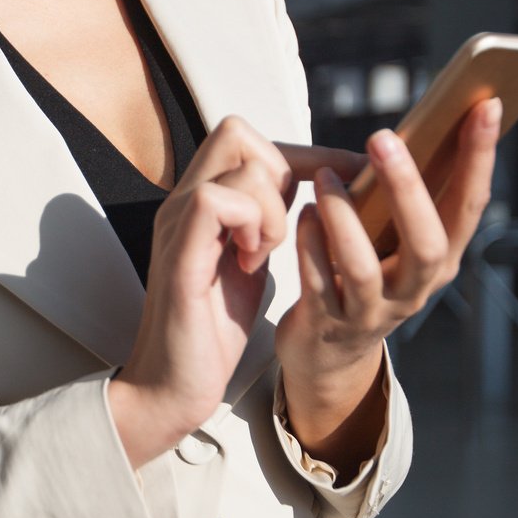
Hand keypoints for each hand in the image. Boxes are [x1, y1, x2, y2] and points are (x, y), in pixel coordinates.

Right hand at [108, 116, 362, 469]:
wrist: (170, 387)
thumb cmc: (210, 331)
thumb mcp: (249, 261)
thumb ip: (265, 222)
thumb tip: (312, 192)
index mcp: (201, 202)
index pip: (248, 139)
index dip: (304, 153)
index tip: (347, 178)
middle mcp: (183, 202)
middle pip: (237, 131)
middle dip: (284, 170)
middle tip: (289, 226)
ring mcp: (178, 224)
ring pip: (240, 164)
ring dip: (272, 209)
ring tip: (263, 254)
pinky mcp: (180, 255)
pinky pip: (216, 201)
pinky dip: (250, 225)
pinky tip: (251, 262)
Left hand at [273, 98, 502, 441]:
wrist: (328, 351)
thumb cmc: (363, 270)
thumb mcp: (392, 237)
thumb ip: (403, 196)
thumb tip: (408, 130)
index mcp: (441, 259)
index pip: (470, 205)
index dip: (480, 157)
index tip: (487, 104)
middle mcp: (415, 289)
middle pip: (426, 243)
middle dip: (406, 188)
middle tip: (382, 136)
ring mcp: (372, 312)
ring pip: (363, 268)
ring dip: (343, 217)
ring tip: (323, 179)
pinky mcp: (327, 324)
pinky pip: (318, 282)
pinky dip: (309, 245)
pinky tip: (304, 214)